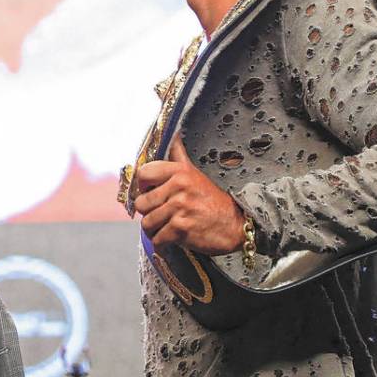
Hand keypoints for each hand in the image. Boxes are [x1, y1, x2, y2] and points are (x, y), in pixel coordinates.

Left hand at [134, 136, 245, 253]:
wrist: (235, 225)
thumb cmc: (213, 202)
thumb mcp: (195, 173)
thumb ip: (178, 155)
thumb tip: (173, 133)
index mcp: (179, 171)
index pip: (143, 174)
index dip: (143, 186)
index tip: (150, 192)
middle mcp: (179, 187)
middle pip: (141, 203)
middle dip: (149, 212)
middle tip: (162, 214)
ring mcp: (180, 207)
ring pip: (147, 223)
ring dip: (155, 229)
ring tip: (167, 226)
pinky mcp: (181, 228)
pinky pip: (157, 238)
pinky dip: (162, 243)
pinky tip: (172, 238)